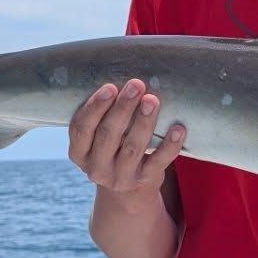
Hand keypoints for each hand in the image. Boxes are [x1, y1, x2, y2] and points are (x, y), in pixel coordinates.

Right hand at [68, 79, 185, 196]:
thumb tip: (123, 70)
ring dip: (143, 122)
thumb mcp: (98, 134)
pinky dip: (170, 145)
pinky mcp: (145, 180)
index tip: (110, 87)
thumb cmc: (113, 145)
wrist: (129, 187)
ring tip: (152, 100)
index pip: (81, 129)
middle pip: (107, 136)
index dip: (94, 107)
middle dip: (122, 108)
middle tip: (136, 85)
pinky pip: (159, 162)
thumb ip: (103, 112)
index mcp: (79, 152)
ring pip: (132, 148)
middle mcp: (96, 168)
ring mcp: (121, 177)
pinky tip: (178, 128)